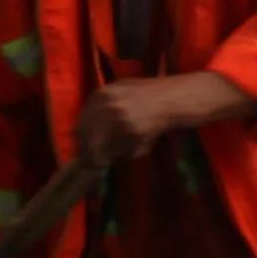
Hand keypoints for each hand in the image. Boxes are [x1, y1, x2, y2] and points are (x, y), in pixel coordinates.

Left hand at [74, 73, 256, 166]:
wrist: (176, 97)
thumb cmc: (150, 96)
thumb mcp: (120, 94)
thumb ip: (102, 112)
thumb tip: (85, 139)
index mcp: (100, 95)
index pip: (80, 128)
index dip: (83, 145)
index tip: (86, 156)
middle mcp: (106, 105)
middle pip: (87, 141)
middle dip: (92, 156)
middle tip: (98, 164)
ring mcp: (119, 118)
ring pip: (106, 150)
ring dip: (115, 155)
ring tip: (130, 147)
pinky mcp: (133, 130)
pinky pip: (126, 152)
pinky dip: (133, 152)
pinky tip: (145, 141)